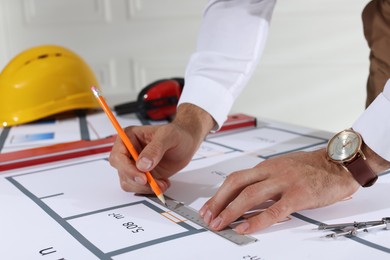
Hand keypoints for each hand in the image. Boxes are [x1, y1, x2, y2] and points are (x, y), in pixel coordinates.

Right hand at [109, 104, 214, 193]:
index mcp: (129, 137)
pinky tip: (163, 183)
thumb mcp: (168, 136)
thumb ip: (155, 148)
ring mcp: (134, 165)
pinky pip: (139, 187)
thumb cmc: (177, 133)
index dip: (127, 168)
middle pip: (122, 171)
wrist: (187, 142)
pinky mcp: (142, 175)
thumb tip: (142, 164)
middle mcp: (128, 152)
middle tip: (154, 183)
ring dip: (145, 187)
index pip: (118, 156)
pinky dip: (150, 189)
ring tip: (162, 183)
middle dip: (137, 181)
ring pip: (129, 183)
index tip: (142, 177)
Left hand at [199, 149, 359, 233]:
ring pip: (250, 195)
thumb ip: (265, 179)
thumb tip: (245, 196)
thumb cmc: (311, 167)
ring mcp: (284, 182)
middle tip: (208, 217)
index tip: (208, 207)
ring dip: (231, 210)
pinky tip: (245, 227)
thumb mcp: (282, 168)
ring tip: (220, 224)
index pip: (236, 179)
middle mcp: (271, 172)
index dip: (219, 194)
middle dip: (219, 201)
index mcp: (266, 167)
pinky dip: (257, 219)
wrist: (338, 163)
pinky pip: (274, 209)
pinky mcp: (299, 194)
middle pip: (237, 184)